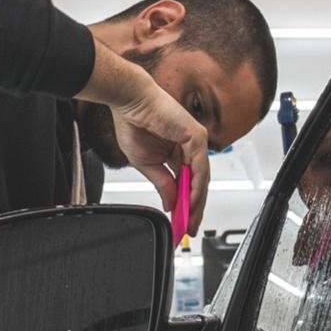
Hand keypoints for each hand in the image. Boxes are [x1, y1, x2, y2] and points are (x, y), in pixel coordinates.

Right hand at [76, 38, 209, 233]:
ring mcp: (195, 141)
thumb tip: (170, 203)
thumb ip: (162, 184)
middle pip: (198, 184)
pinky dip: (196, 185)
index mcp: (178, 153)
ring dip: (196, 201)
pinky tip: (191, 200)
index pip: (188, 184)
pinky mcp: (196, 136)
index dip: (186, 205)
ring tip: (190, 219)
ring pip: (201, 178)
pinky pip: (200, 166)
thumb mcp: (147, 165)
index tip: (183, 223)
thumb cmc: (134, 123)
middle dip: (194, 209)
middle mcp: (190, 148)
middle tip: (190, 227)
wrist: (129, 102)